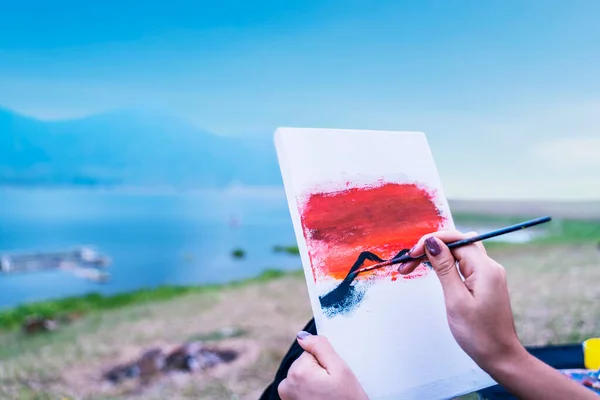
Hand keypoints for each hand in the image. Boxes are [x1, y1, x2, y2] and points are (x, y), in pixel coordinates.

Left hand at [278, 331, 368, 399]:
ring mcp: (286, 396)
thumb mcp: (340, 370)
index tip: (332, 377)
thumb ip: (321, 347)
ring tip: (327, 395)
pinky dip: (309, 392)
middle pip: (305, 364)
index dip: (325, 362)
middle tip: (332, 387)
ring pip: (303, 376)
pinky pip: (300, 388)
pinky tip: (321, 398)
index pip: (311, 352)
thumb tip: (302, 336)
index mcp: (298, 371)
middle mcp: (286, 384)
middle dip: (319, 372)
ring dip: (314, 382)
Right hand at [399, 231, 598, 399]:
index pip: (456, 240)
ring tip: (414, 266)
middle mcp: (489, 267)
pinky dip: (446, 265)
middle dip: (432, 246)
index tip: (412, 254)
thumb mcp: (456, 299)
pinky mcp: (484, 283)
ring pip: (459, 253)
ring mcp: (488, 275)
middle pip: (458, 243)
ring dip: (437, 255)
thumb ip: (444, 268)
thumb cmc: (478, 333)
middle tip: (409, 261)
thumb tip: (432, 242)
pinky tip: (432, 271)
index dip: (432, 242)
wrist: (500, 356)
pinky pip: (463, 265)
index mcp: (485, 268)